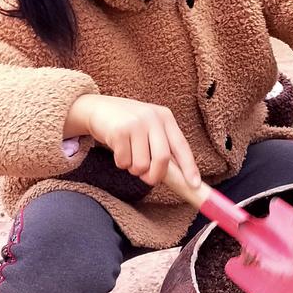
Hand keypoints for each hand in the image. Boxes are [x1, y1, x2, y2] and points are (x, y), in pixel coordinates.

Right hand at [66, 94, 200, 187]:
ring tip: (129, 155)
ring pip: (142, 164)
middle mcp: (153, 117)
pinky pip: (124, 161)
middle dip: (155, 175)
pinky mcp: (119, 130)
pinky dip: (120, 162)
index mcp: (165, 117)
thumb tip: (180, 176)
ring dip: (134, 168)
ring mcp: (136, 123)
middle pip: (162, 158)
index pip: (181, 146)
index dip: (189, 167)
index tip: (194, 184)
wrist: (97, 108)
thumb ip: (163, 146)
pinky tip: (117, 149)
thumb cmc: (128, 123)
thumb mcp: (149, 128)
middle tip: (147, 179)